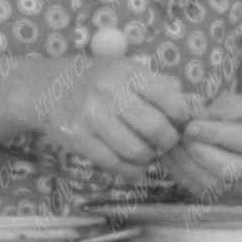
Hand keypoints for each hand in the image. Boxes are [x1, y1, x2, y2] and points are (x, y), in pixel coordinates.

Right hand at [29, 53, 194, 174]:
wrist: (46, 89)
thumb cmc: (95, 80)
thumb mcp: (126, 70)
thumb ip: (160, 85)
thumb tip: (195, 106)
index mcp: (128, 72)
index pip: (170, 100)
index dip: (181, 117)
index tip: (177, 122)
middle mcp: (111, 92)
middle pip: (157, 129)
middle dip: (167, 142)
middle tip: (163, 143)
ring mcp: (93, 117)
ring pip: (138, 151)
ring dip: (148, 158)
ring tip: (146, 153)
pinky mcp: (80, 139)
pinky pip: (116, 164)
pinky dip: (132, 171)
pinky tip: (133, 166)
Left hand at [169, 90, 241, 201]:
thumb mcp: (236, 104)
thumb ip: (217, 111)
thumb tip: (192, 125)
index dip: (213, 134)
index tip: (189, 127)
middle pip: (227, 169)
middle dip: (197, 153)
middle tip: (177, 137)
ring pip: (212, 184)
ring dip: (186, 166)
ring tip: (171, 147)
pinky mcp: (231, 200)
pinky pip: (202, 191)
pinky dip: (183, 176)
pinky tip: (172, 160)